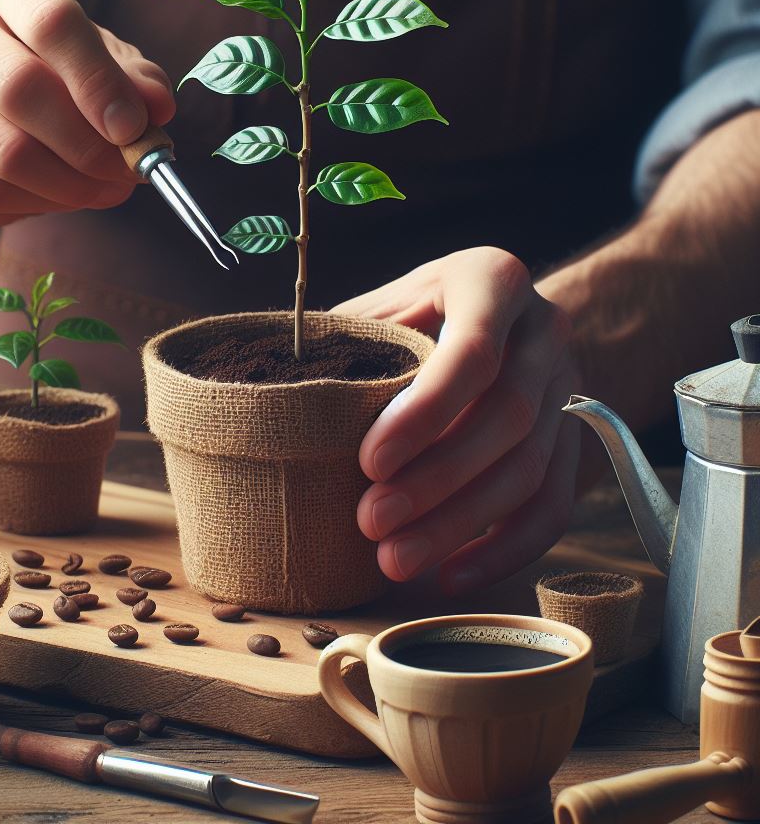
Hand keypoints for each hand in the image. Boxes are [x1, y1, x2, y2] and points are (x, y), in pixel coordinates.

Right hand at [0, 0, 175, 225]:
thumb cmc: (43, 66)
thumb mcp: (97, 56)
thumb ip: (133, 79)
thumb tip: (156, 108)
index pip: (51, 20)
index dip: (98, 82)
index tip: (133, 128)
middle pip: (20, 90)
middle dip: (88, 146)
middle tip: (127, 172)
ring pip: (3, 154)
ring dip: (68, 187)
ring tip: (102, 190)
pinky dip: (33, 206)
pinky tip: (55, 197)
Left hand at [332, 247, 580, 595]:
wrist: (498, 315)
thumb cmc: (417, 309)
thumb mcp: (385, 303)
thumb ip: (354, 338)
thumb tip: (282, 394)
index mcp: (495, 281)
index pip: (474, 352)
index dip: (425, 414)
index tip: (369, 463)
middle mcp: (546, 331)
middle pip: (508, 417)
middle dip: (437, 480)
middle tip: (371, 523)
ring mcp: (569, 387)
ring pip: (531, 468)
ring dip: (461, 524)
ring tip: (395, 560)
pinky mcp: (575, 440)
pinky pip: (553, 505)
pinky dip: (504, 549)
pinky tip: (451, 576)